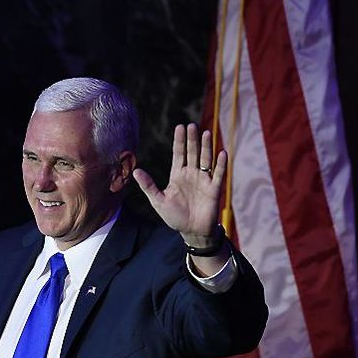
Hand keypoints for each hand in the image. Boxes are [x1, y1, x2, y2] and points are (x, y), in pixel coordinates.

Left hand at [132, 123, 226, 243]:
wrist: (192, 232)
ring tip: (206, 133)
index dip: (179, 141)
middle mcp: (191, 174)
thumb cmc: (175, 216)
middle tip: (192, 125)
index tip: (180, 127)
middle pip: (192, 153)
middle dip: (192, 140)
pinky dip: (220, 164)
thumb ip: (148, 186)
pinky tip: (221, 153)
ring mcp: (203, 180)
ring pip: (205, 159)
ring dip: (206, 147)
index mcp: (178, 175)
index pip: (179, 154)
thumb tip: (135, 171)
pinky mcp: (214, 189)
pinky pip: (218, 174)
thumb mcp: (158, 201)